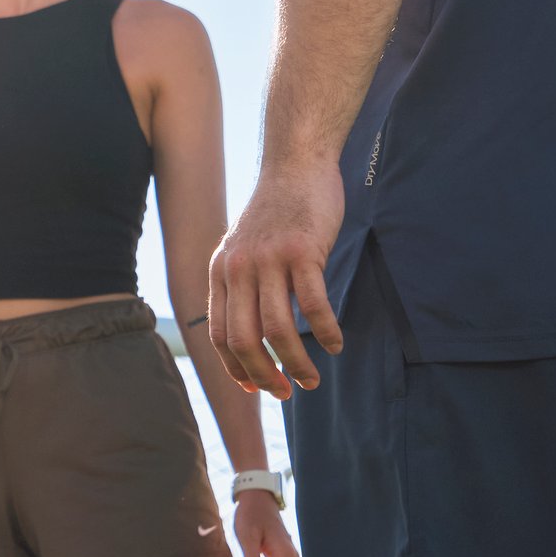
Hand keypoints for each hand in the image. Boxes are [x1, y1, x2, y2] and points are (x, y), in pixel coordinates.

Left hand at [208, 158, 345, 398]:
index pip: (219, 335)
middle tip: (287, 392)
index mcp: (221, 272)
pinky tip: (335, 344)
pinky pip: (312, 305)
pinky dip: (325, 331)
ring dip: (296, 363)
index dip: (236, 369)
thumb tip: (250, 335)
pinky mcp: (301, 251)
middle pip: (245, 340)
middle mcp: (238, 268)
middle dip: (265, 376)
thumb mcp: (243, 248)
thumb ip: (242, 285)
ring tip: (312, 379)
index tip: (255, 389)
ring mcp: (269, 259)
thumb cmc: (276, 213)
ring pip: (278, 329)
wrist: (296, 164)